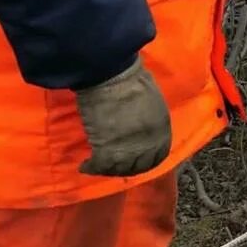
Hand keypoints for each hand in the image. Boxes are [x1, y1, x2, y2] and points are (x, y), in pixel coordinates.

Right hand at [75, 56, 172, 176]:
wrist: (113, 76)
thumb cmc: (132, 78)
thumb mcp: (152, 98)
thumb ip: (150, 114)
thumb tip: (140, 118)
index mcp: (162, 128)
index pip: (158, 155)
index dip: (146, 160)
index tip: (136, 159)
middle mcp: (149, 143)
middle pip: (139, 166)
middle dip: (127, 168)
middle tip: (115, 166)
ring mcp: (129, 149)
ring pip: (119, 169)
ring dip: (108, 170)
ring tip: (99, 166)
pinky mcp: (107, 150)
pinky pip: (99, 166)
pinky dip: (91, 168)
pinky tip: (85, 166)